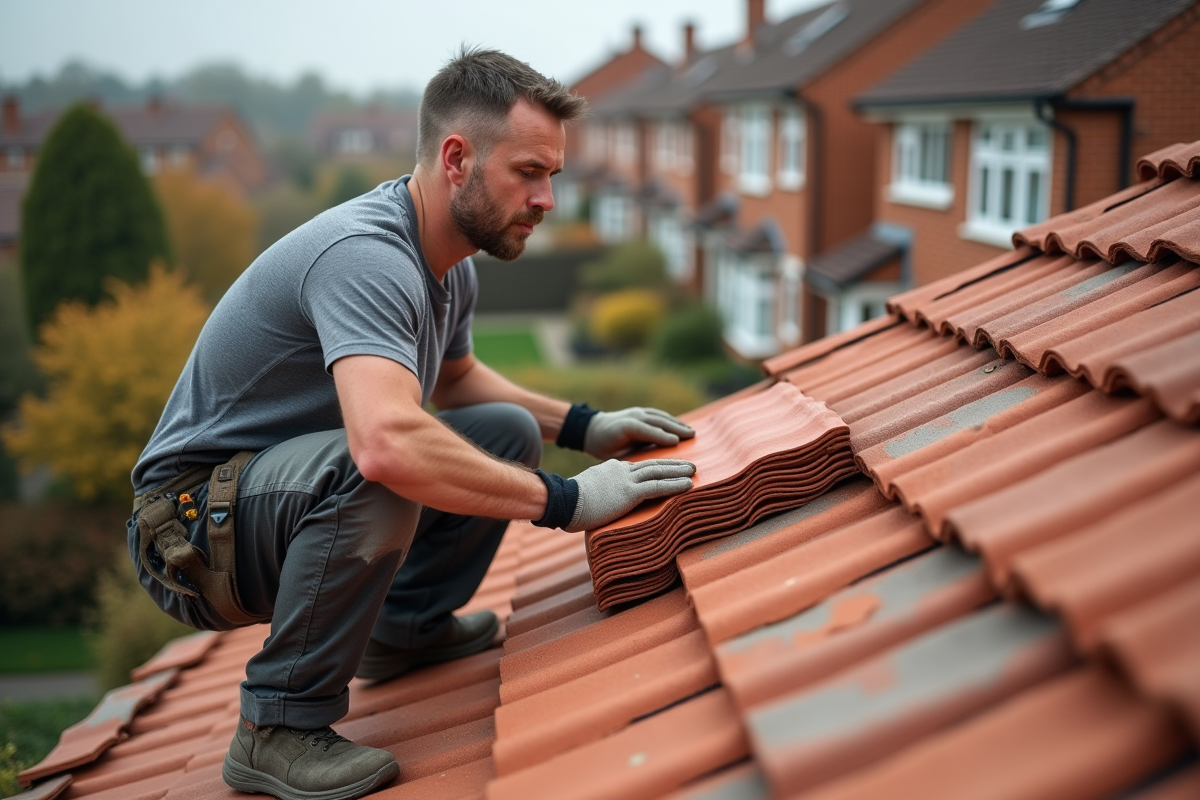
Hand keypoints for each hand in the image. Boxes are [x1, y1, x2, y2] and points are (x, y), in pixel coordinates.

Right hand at [565, 458, 694, 531]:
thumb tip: (601, 502)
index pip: (638, 466)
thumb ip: (600, 493)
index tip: (667, 467)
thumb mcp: (588, 491)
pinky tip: (688, 485)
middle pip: (652, 464)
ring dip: (678, 471)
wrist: (563, 500)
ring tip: (694, 471)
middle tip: (689, 465)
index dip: (655, 466)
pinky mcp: (630, 492)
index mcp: (612, 468)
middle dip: (672, 464)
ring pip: (659, 472)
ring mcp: (626, 480)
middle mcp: (622, 469)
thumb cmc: (569, 502)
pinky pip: (657, 487)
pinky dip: (675, 485)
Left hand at [583, 407, 695, 459]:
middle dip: (675, 428)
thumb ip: (626, 459)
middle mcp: (632, 416)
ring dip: (676, 423)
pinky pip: (659, 415)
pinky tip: (681, 426)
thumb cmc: (602, 447)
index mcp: (624, 427)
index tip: (676, 442)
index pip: (645, 430)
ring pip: (660, 417)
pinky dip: (671, 420)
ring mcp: (637, 412)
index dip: (660, 435)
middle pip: (656, 421)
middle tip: (691, 436)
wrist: (593, 429)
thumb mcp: (611, 455)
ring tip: (691, 432)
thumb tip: (642, 470)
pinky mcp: (641, 412)